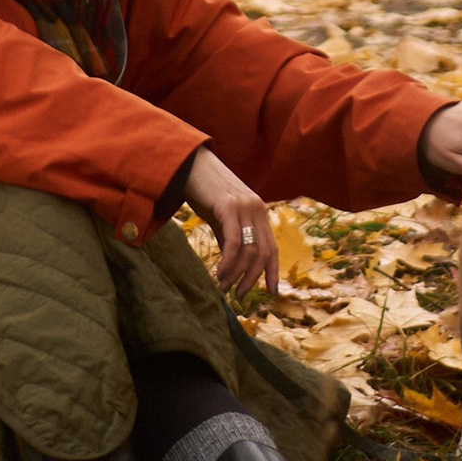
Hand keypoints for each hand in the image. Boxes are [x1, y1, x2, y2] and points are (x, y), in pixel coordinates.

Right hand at [182, 148, 276, 298]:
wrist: (188, 164)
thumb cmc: (203, 191)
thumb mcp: (221, 217)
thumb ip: (230, 237)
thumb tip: (233, 266)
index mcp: (258, 211)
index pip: (272, 247)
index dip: (273, 271)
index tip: (272, 292)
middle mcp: (257, 208)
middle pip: (263, 252)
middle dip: (252, 278)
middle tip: (239, 296)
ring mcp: (244, 206)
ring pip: (249, 250)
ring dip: (237, 274)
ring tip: (225, 288)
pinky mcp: (228, 206)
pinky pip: (234, 240)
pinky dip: (229, 261)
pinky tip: (220, 273)